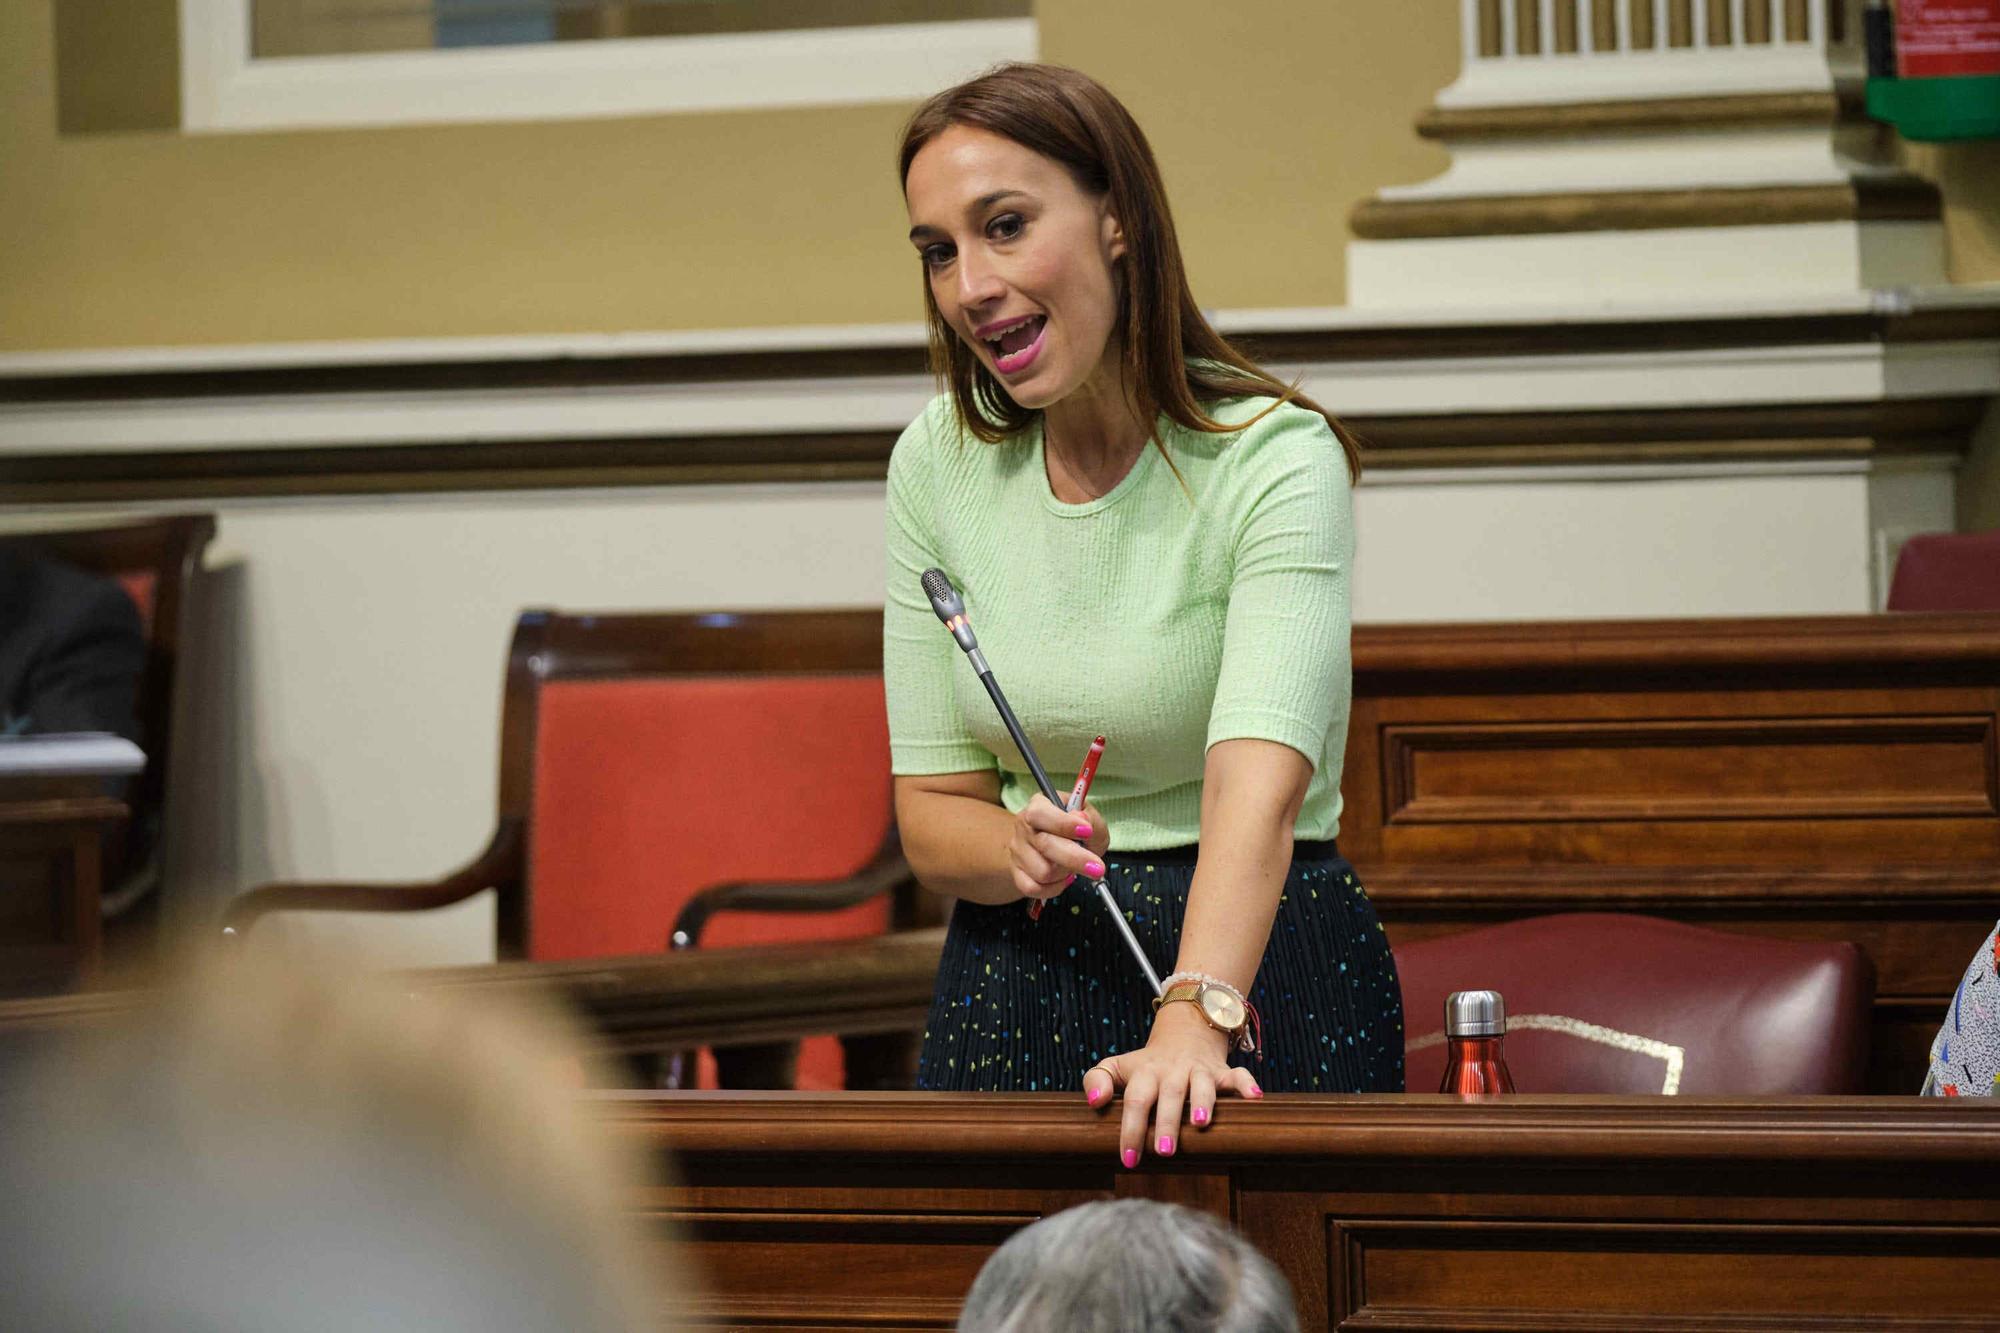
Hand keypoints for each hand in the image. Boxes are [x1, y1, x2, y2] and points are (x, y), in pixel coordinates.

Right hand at [1006, 793, 1109, 902]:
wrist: (1057, 847)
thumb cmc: (1075, 832)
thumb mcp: (1091, 820)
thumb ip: (1090, 819)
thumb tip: (1082, 819)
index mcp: (1038, 806)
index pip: (1041, 814)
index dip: (1064, 824)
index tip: (1087, 832)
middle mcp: (1023, 827)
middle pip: (1045, 845)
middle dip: (1075, 858)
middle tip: (1097, 867)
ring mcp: (1018, 852)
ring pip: (1042, 872)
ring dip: (1065, 873)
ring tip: (1073, 867)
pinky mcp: (1017, 873)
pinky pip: (1034, 888)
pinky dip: (1054, 888)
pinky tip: (1063, 879)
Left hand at [1081, 1002, 1262, 1165]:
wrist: (1183, 1035)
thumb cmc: (1145, 1065)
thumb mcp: (1116, 1066)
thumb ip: (1096, 1080)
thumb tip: (1094, 1102)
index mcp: (1146, 1072)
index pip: (1137, 1099)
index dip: (1132, 1128)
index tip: (1129, 1158)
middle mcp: (1174, 1071)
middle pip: (1170, 1094)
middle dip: (1168, 1121)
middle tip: (1164, 1150)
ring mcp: (1200, 1070)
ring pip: (1203, 1084)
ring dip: (1203, 1101)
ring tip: (1201, 1123)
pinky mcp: (1223, 1072)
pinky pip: (1238, 1075)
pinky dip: (1247, 1084)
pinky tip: (1254, 1098)